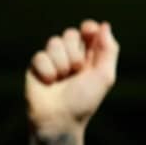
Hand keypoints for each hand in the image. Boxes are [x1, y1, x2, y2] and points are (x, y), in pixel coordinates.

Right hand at [25, 20, 118, 135]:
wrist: (59, 119)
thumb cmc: (84, 100)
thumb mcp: (104, 76)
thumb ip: (108, 50)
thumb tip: (105, 25)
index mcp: (90, 57)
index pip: (89, 31)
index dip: (89, 28)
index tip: (89, 30)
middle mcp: (72, 56)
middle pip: (71, 34)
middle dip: (75, 51)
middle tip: (77, 71)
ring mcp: (53, 60)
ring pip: (54, 42)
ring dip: (62, 63)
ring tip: (62, 79)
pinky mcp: (37, 66)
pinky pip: (40, 56)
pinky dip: (47, 70)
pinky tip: (49, 82)